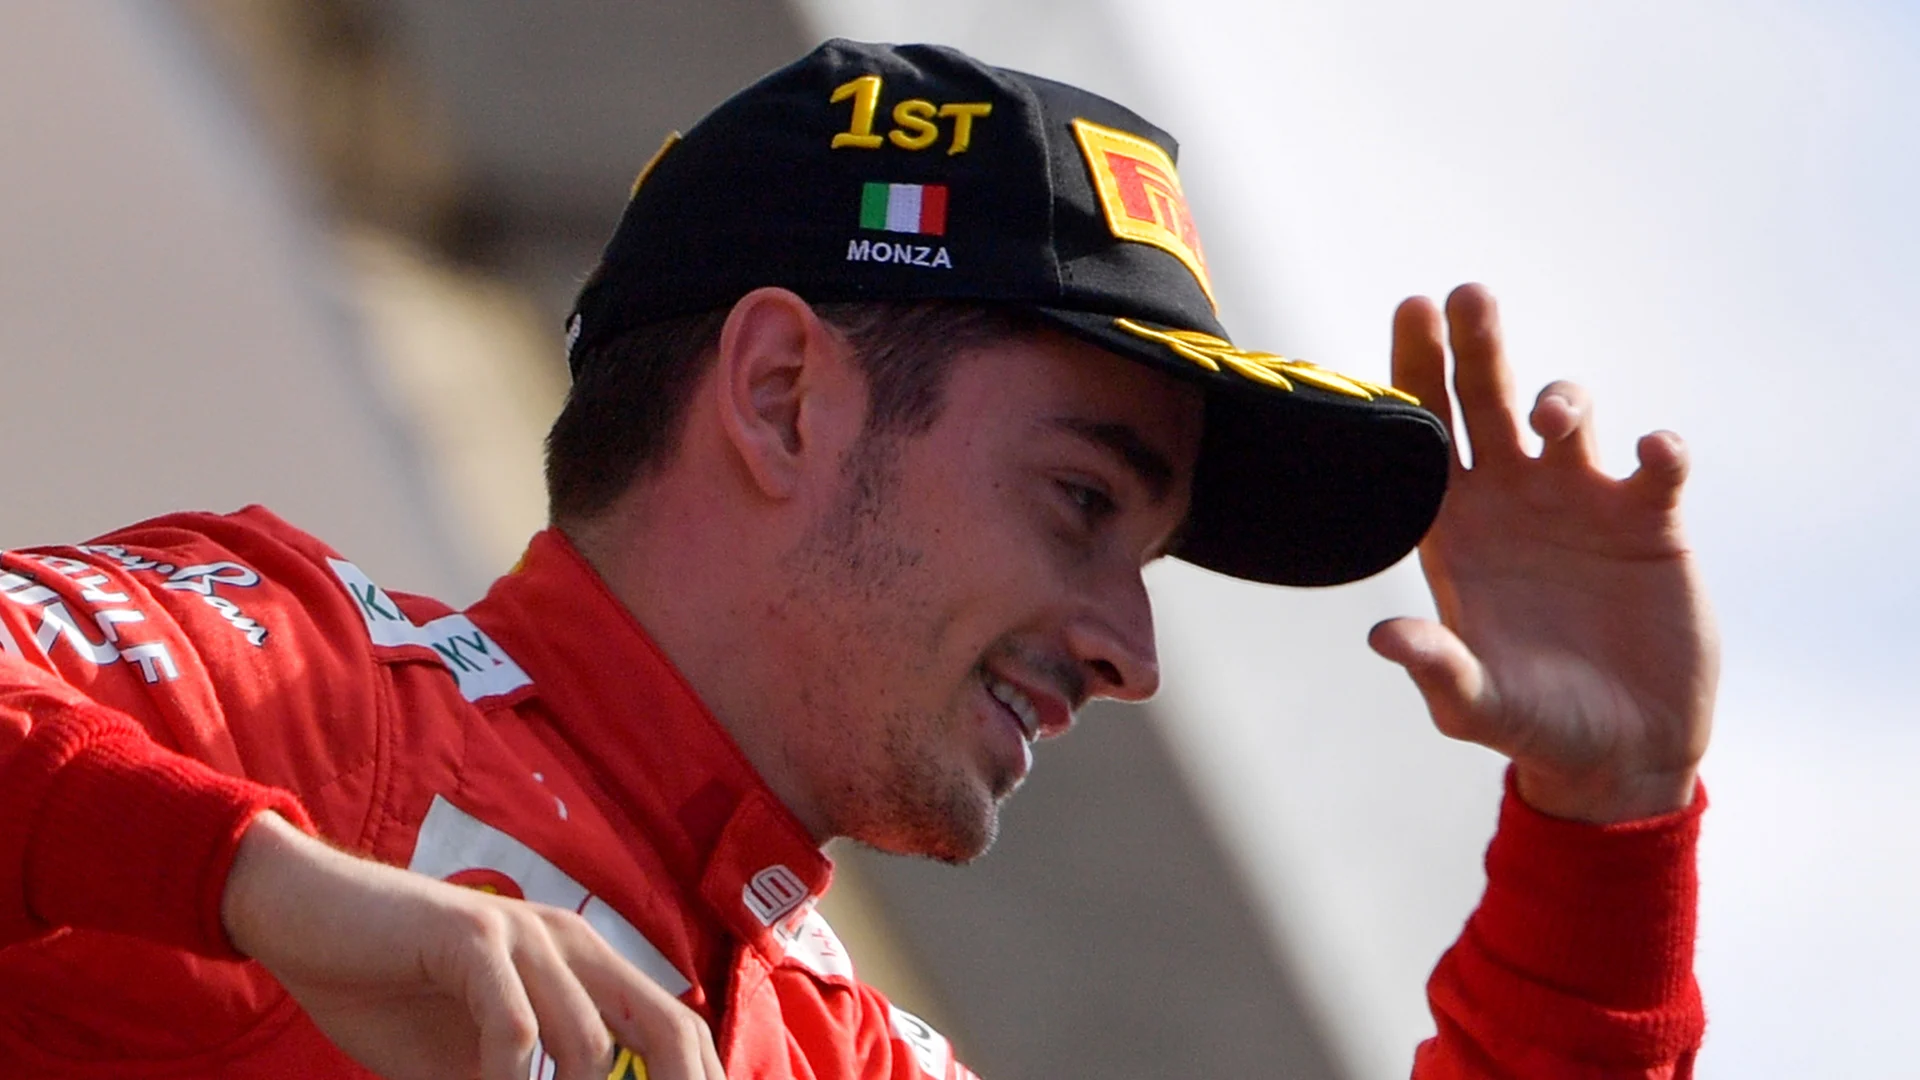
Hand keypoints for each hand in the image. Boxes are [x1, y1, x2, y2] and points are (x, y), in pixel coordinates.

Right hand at [221, 811, 725, 1079]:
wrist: (303, 914)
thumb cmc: (389, 990)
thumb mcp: (469, 1062)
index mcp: (587, 968)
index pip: (678, 1033)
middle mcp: (574, 945)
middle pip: (670, 1031)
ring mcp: (527, 935)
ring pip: (591, 1044)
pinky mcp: (474, 936)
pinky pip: (515, 1028)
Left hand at [1368, 285, 1717, 822]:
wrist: (1619, 751)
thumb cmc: (1532, 724)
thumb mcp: (1477, 706)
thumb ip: (1438, 668)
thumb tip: (1384, 636)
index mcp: (1454, 529)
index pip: (1421, 438)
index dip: (1413, 374)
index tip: (1410, 312)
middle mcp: (1511, 501)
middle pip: (1486, 403)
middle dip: (1476, 347)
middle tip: (1468, 294)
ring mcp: (1580, 504)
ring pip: (1566, 415)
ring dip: (1560, 400)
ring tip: (1552, 418)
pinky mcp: (1649, 523)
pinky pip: (1655, 467)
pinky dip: (1656, 453)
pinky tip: (1653, 453)